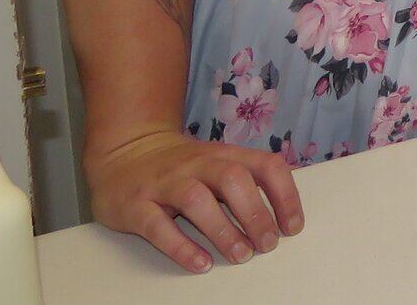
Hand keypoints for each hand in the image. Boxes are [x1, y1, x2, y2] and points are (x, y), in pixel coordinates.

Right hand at [86, 128, 303, 273]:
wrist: (123, 152)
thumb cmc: (180, 167)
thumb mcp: (216, 163)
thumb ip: (245, 181)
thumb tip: (282, 217)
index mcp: (223, 155)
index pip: (264, 165)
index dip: (284, 195)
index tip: (293, 226)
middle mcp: (197, 164)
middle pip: (234, 179)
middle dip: (256, 213)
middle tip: (267, 244)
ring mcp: (165, 183)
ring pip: (197, 200)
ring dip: (223, 230)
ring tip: (241, 255)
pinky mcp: (136, 205)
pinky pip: (158, 225)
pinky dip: (181, 247)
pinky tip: (200, 264)